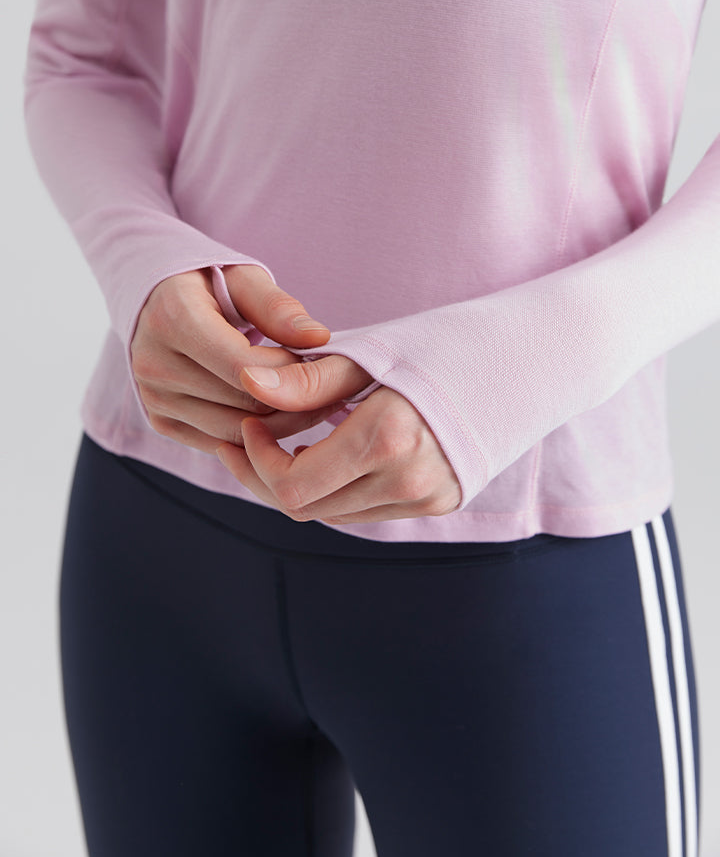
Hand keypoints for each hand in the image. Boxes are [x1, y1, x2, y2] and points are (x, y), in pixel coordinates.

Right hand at [130, 265, 347, 453]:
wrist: (154, 299)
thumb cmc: (208, 282)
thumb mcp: (243, 278)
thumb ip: (278, 308)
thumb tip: (318, 339)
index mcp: (172, 318)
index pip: (245, 367)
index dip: (292, 370)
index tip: (320, 359)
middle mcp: (154, 364)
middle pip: (244, 403)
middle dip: (295, 398)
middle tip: (329, 385)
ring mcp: (154, 398)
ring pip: (236, 433)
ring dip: (282, 422)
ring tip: (311, 399)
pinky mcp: (160, 421)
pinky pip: (220, 443)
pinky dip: (256, 436)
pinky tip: (279, 412)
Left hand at [215, 356, 462, 522]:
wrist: (527, 362)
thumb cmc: (446, 343)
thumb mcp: (374, 353)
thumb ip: (309, 379)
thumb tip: (247, 382)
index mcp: (386, 438)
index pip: (292, 485)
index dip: (257, 461)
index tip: (249, 422)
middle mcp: (407, 481)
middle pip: (307, 508)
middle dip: (266, 475)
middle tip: (247, 437)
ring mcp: (426, 499)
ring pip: (333, 514)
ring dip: (300, 484)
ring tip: (284, 443)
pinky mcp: (439, 503)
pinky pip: (365, 509)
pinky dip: (336, 487)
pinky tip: (327, 452)